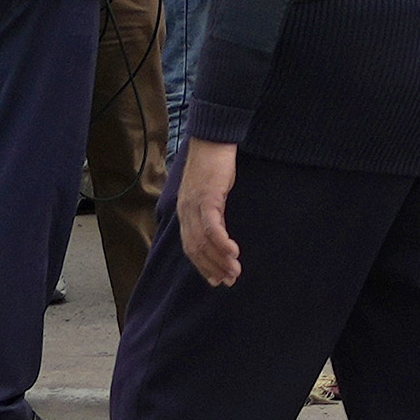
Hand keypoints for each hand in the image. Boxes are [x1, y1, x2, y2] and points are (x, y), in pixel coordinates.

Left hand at [172, 139, 244, 287]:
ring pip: (204, 242)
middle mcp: (185, 212)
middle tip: (228, 281)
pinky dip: (221, 243)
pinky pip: (212, 227)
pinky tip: (233, 253)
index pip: (191, 247)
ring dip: (220, 260)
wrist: (213, 138)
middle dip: (212, 268)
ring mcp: (194, 206)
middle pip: (195, 249)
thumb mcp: (211, 192)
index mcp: (185, 212)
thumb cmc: (214, 164)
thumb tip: (219, 228)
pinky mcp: (206, 198)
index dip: (203, 265)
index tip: (216, 279)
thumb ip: (212, 210)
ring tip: (235, 272)